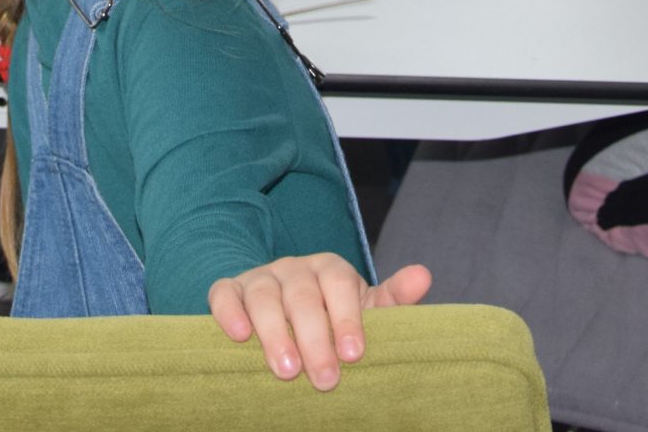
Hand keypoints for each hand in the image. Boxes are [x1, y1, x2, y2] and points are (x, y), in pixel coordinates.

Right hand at [208, 257, 431, 390]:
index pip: (339, 283)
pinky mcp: (229, 291)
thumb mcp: (363, 310)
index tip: (354, 355)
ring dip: (274, 333)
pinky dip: (229, 313)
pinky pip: (224, 295)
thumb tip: (423, 275)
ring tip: (286, 371)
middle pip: (302, 295)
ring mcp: (259, 278)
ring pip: (264, 295)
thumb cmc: (332, 319)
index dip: (346, 318)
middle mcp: (294, 268)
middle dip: (315, 339)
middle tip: (324, 379)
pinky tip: (240, 338)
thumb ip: (393, 299)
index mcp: (329, 269)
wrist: (283, 312)